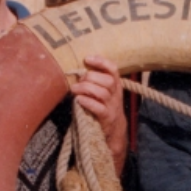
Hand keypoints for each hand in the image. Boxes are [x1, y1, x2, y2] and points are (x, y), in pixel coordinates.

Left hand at [73, 52, 128, 173]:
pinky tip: (79, 100)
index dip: (102, 62)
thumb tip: (77, 72)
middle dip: (91, 77)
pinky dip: (88, 102)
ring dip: (86, 88)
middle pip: (107, 80)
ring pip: (102, 93)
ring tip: (74, 89)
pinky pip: (99, 108)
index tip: (87, 58)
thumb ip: (95, 82)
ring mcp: (113, 107)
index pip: (113, 69)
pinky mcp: (107, 119)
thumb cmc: (104, 107)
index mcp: (116, 86)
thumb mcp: (104, 93)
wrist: (114, 131)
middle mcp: (116, 95)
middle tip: (78, 81)